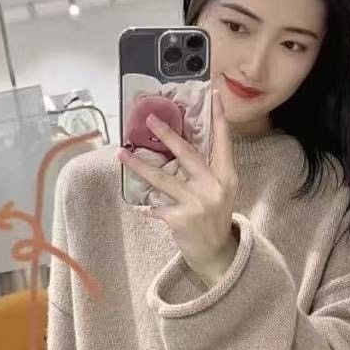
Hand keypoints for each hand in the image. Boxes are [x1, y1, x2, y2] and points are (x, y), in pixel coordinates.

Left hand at [118, 90, 239, 285]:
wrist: (217, 255)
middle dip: (167, 135)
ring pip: (163, 179)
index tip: (213, 94)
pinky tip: (143, 206)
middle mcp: (214, 186)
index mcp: (227, 176)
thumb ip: (206, 172)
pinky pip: (157, 206)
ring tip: (122, 155)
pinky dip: (149, 207)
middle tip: (150, 119)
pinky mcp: (181, 219)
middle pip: (187, 154)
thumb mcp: (220, 193)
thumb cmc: (215, 220)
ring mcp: (197, 203)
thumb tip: (178, 149)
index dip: (219, 118)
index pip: (223, 142)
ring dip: (140, 166)